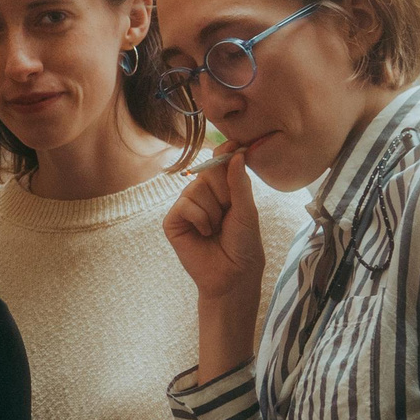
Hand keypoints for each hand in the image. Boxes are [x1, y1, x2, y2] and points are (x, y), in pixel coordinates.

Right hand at [166, 148, 267, 380]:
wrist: (233, 275)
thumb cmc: (243, 245)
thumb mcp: (247, 211)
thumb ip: (239, 183)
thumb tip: (235, 154)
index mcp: (221, 190)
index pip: (219, 162)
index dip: (225, 152)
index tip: (234, 144)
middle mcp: (201, 195)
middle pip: (208, 171)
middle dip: (223, 191)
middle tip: (228, 213)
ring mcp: (185, 207)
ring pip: (196, 189)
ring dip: (213, 211)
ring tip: (216, 229)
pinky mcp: (173, 221)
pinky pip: (185, 205)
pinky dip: (200, 218)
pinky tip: (204, 233)